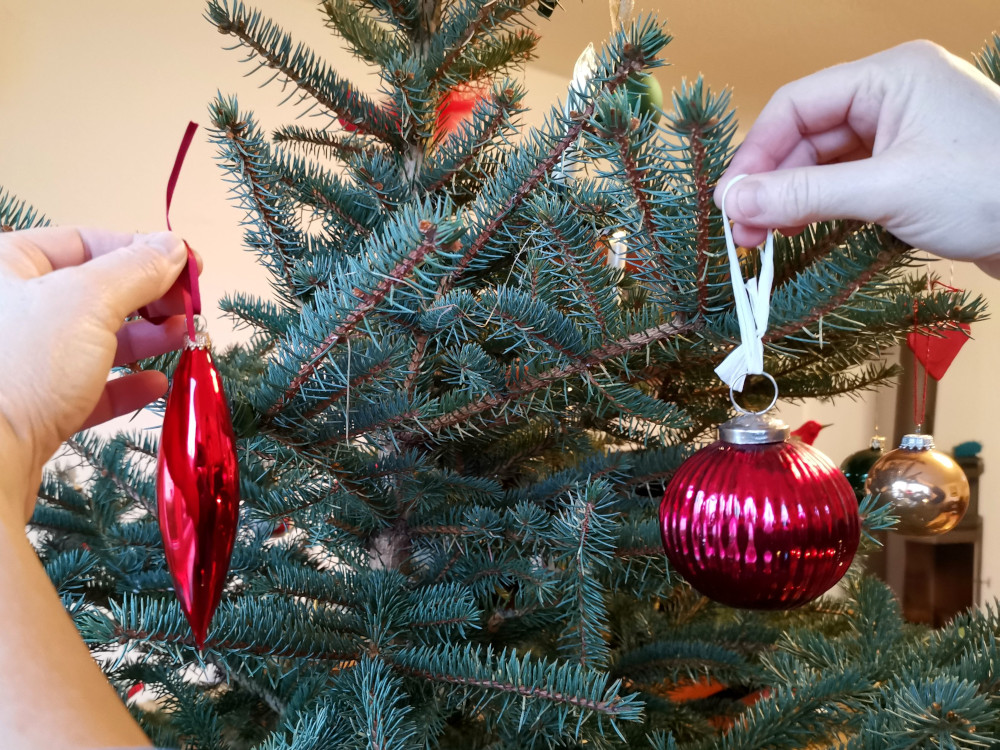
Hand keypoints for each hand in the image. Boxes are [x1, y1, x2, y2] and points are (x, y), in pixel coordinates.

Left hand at [0, 227, 194, 521]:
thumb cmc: (18, 370)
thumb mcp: (88, 302)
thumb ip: (137, 270)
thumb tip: (174, 247)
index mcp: (7, 266)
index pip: (85, 241)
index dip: (143, 251)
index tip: (189, 266)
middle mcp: (11, 309)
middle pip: (95, 290)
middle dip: (149, 298)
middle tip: (188, 308)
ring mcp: (21, 361)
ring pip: (95, 339)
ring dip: (146, 338)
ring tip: (183, 339)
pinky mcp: (34, 407)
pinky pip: (88, 387)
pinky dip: (126, 383)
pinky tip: (156, 384)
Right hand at [715, 40, 999, 276]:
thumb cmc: (989, 192)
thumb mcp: (886, 191)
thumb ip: (803, 194)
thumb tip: (733, 202)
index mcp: (890, 76)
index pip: (796, 104)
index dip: (755, 153)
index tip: (729, 201)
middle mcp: (892, 96)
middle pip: (805, 135)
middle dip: (770, 184)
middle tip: (742, 233)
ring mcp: (901, 132)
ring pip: (823, 161)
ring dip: (790, 199)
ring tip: (762, 240)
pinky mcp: (908, 168)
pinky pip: (847, 180)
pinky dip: (819, 206)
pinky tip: (798, 230)